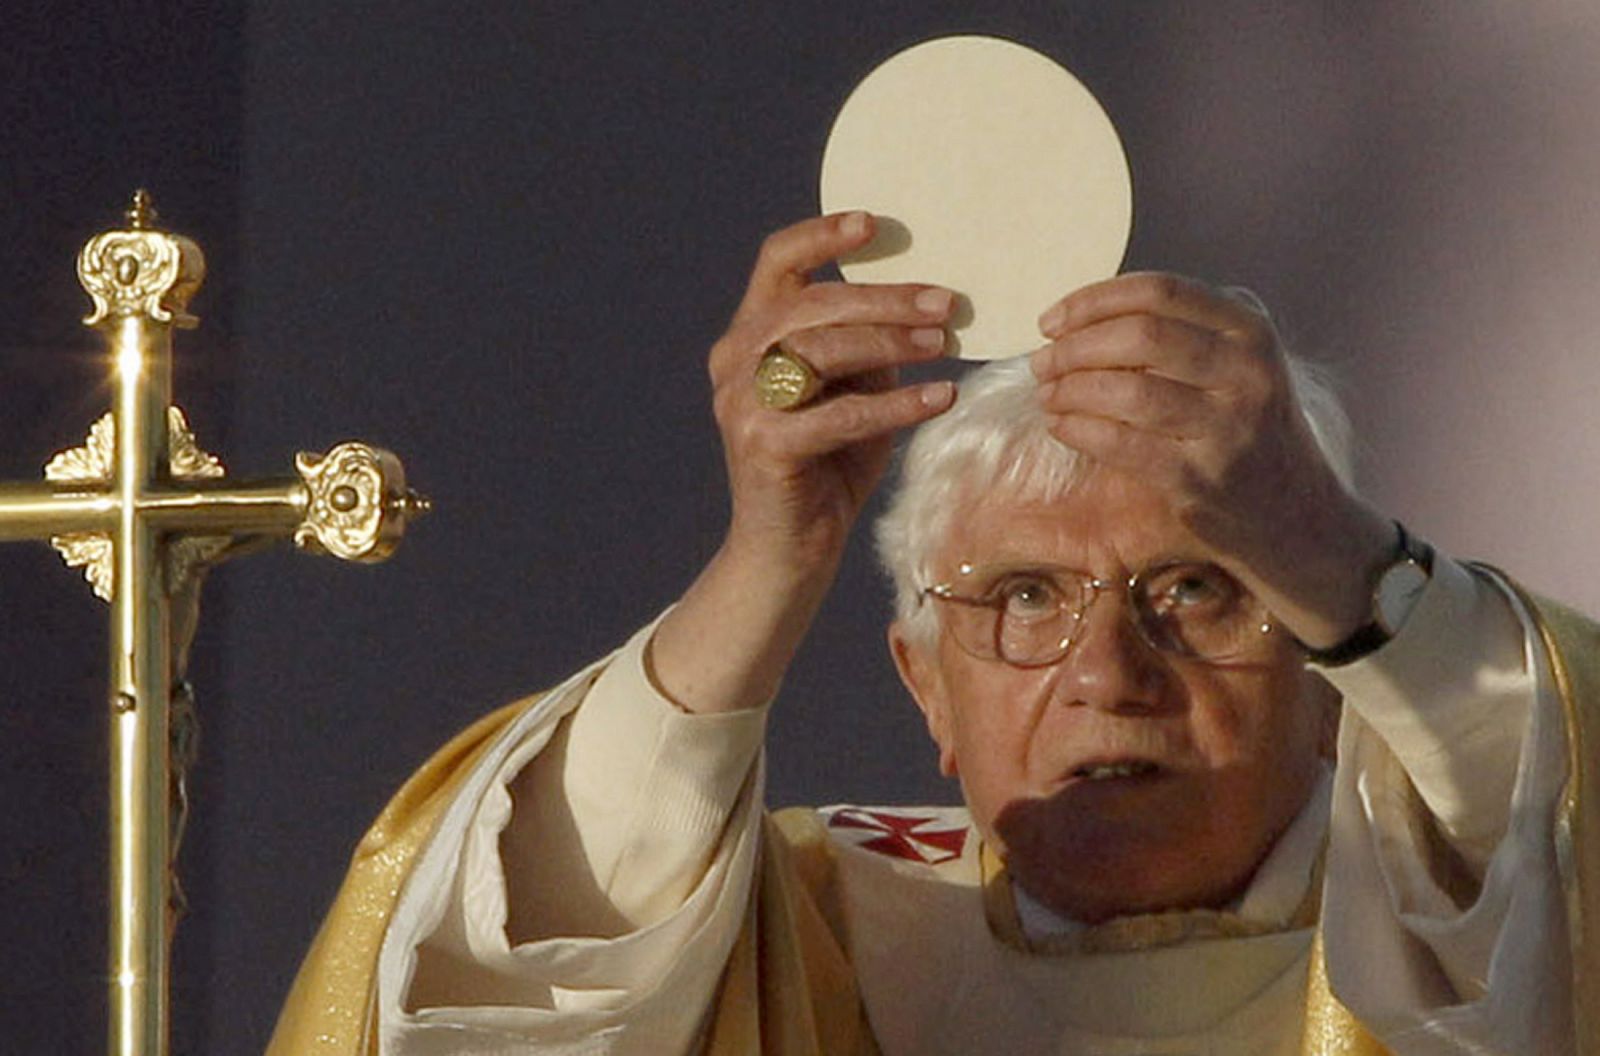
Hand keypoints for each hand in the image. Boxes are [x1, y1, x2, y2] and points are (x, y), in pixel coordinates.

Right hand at [652, 213, 955, 711]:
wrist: (790, 550)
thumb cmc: (828, 467)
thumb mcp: (852, 394)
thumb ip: (869, 351)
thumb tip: (925, 310)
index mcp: (750, 335)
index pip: (776, 264)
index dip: (822, 237)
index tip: (874, 224)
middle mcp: (735, 361)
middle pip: (809, 304)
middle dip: (884, 300)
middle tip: (946, 303)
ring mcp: (742, 404)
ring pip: (819, 351)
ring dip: (891, 343)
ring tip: (946, 345)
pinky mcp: (763, 447)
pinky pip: (838, 414)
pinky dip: (895, 404)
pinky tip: (940, 398)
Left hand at [1029, 272, 1392, 646]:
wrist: (1295, 516)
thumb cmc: (1246, 430)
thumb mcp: (1236, 365)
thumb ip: (1180, 333)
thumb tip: (1081, 318)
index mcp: (1250, 331)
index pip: (1159, 292)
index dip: (1093, 300)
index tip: (1051, 320)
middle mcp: (1245, 373)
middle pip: (1139, 335)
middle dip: (1074, 346)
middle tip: (1042, 361)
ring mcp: (1225, 428)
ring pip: (1127, 392)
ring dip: (1069, 389)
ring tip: (1046, 394)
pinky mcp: (1198, 479)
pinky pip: (1120, 444)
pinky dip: (1077, 430)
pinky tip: (1059, 425)